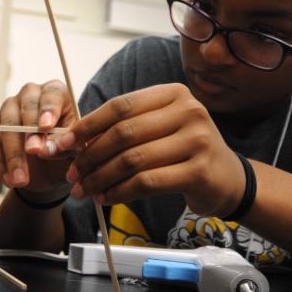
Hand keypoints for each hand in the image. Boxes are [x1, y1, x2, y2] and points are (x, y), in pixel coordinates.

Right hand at [0, 80, 74, 196]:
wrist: (50, 169)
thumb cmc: (67, 152)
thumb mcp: (74, 150)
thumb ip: (65, 146)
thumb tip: (45, 149)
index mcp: (56, 93)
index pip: (51, 95)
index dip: (48, 110)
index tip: (46, 127)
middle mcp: (30, 94)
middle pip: (26, 107)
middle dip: (29, 132)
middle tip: (34, 153)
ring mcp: (9, 107)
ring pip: (6, 126)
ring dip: (13, 154)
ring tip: (21, 180)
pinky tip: (8, 180)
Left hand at [60, 83, 244, 217]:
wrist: (228, 178)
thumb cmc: (184, 150)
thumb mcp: (159, 128)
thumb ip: (123, 128)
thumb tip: (72, 139)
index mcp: (173, 94)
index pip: (120, 106)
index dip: (87, 125)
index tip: (64, 142)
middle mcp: (189, 111)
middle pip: (123, 133)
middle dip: (90, 155)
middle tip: (71, 172)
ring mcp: (197, 141)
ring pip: (132, 160)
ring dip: (100, 177)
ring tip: (83, 189)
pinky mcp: (198, 171)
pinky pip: (146, 182)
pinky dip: (119, 191)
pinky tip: (106, 197)